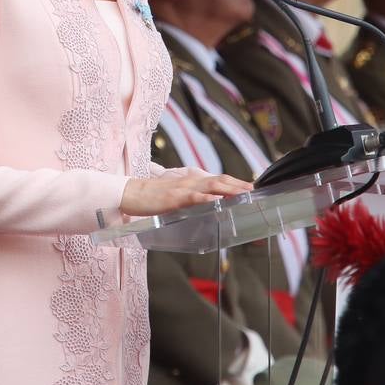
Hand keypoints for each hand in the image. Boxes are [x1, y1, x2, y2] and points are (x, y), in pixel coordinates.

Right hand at [121, 172, 250, 216]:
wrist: (131, 194)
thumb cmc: (152, 197)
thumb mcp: (176, 196)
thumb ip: (192, 198)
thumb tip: (209, 205)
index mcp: (191, 180)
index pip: (217, 179)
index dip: (234, 182)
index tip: (250, 187)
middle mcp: (190, 181)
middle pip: (219, 180)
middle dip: (238, 184)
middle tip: (253, 189)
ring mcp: (182, 188)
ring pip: (210, 186)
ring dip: (229, 189)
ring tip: (243, 193)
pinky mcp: (174, 198)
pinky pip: (194, 197)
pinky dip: (207, 198)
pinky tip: (218, 201)